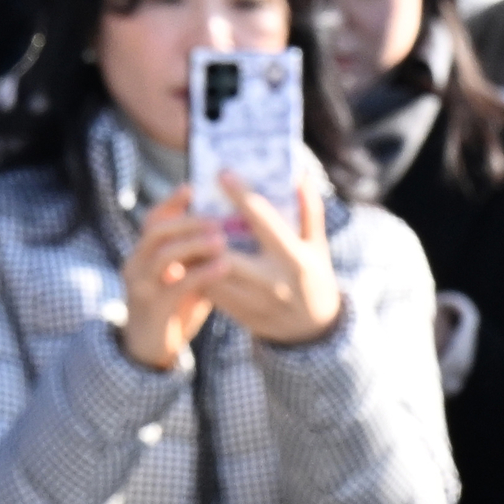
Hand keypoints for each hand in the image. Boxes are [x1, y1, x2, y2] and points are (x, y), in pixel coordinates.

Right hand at [118, 193, 226, 371]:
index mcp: (144, 254)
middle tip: (217, 219)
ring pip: (161, 255)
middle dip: (186, 222)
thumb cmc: (174, 308)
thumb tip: (232, 232)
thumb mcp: (186, 278)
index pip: (152, 220)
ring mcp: (141, 285)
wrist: (150, 348)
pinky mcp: (152, 307)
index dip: (171, 203)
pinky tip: (222, 267)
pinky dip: (200, 274)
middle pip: (155, 231)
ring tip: (221, 239)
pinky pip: (175, 286)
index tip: (193, 188)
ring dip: (192, 244)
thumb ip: (200, 258)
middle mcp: (136, 264)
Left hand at [197, 173, 343, 346]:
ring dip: (195, 251)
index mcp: (295, 259)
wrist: (314, 329)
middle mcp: (273, 281)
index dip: (241, 195)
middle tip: (193, 210)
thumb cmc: (314, 278)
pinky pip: (209, 290)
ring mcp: (255, 300)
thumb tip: (299, 176)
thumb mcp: (317, 246)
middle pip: (225, 251)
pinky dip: (196, 271)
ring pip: (210, 272)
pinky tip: (192, 257)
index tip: (222, 174)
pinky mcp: (239, 313)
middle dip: (205, 230)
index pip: (264, 221)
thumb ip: (308, 211)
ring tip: (186, 232)